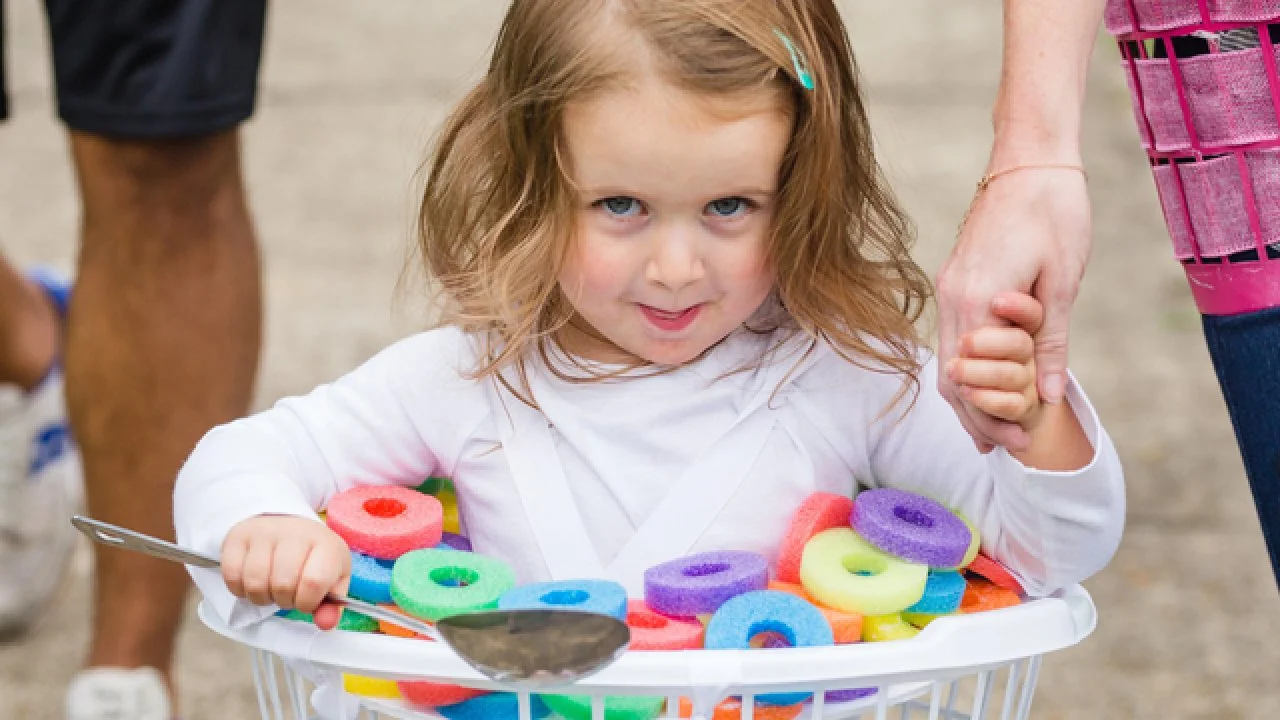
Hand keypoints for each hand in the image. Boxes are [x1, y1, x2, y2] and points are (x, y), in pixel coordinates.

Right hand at [221, 515, 351, 618]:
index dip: (306, 602)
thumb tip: (326, 623)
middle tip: (287, 594)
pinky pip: (232, 576)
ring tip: (271, 588)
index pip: (314, 582)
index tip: (306, 601)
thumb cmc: (312, 558)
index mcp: (325, 544)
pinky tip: (252, 582)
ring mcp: (264, 531)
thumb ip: (332, 605)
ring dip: (261, 597)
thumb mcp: (332, 579)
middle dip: (284, 601)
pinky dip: (240, 589)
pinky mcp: (237, 536)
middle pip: (282, 584)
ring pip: (255, 582)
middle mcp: (295, 533)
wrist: (288, 527)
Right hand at [936, 167, 1089, 451]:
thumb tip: (1045, 396)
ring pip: (947, 358)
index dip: (989, 416)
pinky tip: (987, 380)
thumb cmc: (1055, 213)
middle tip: (1005, 446)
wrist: (1030, 159)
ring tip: (992, 427)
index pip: (970, 379)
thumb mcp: (1063, 282)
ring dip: (968, 395)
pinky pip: (953, 335)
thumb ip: (1051, 341)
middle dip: (975, 416)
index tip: (1016, 440)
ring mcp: (949, 286)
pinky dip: (967, 366)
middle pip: (951, 376)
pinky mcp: (955, 277)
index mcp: (978, 300)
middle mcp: (952, 296)